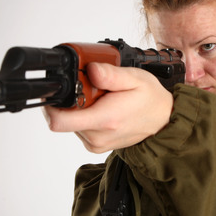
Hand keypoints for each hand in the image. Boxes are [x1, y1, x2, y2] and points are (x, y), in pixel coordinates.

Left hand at [43, 62, 173, 152]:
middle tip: (92, 89)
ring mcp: (96, 143)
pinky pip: (79, 128)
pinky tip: (102, 108)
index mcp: (104, 120)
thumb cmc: (150, 99)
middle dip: (71, 100)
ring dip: (80, 109)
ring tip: (101, 99)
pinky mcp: (96, 146)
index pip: (59, 121)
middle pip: (63, 118)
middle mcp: (97, 137)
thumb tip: (91, 69)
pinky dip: (86, 116)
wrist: (164, 120)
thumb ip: (111, 75)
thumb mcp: (135, 79)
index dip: (51, 105)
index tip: (58, 90)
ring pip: (70, 122)